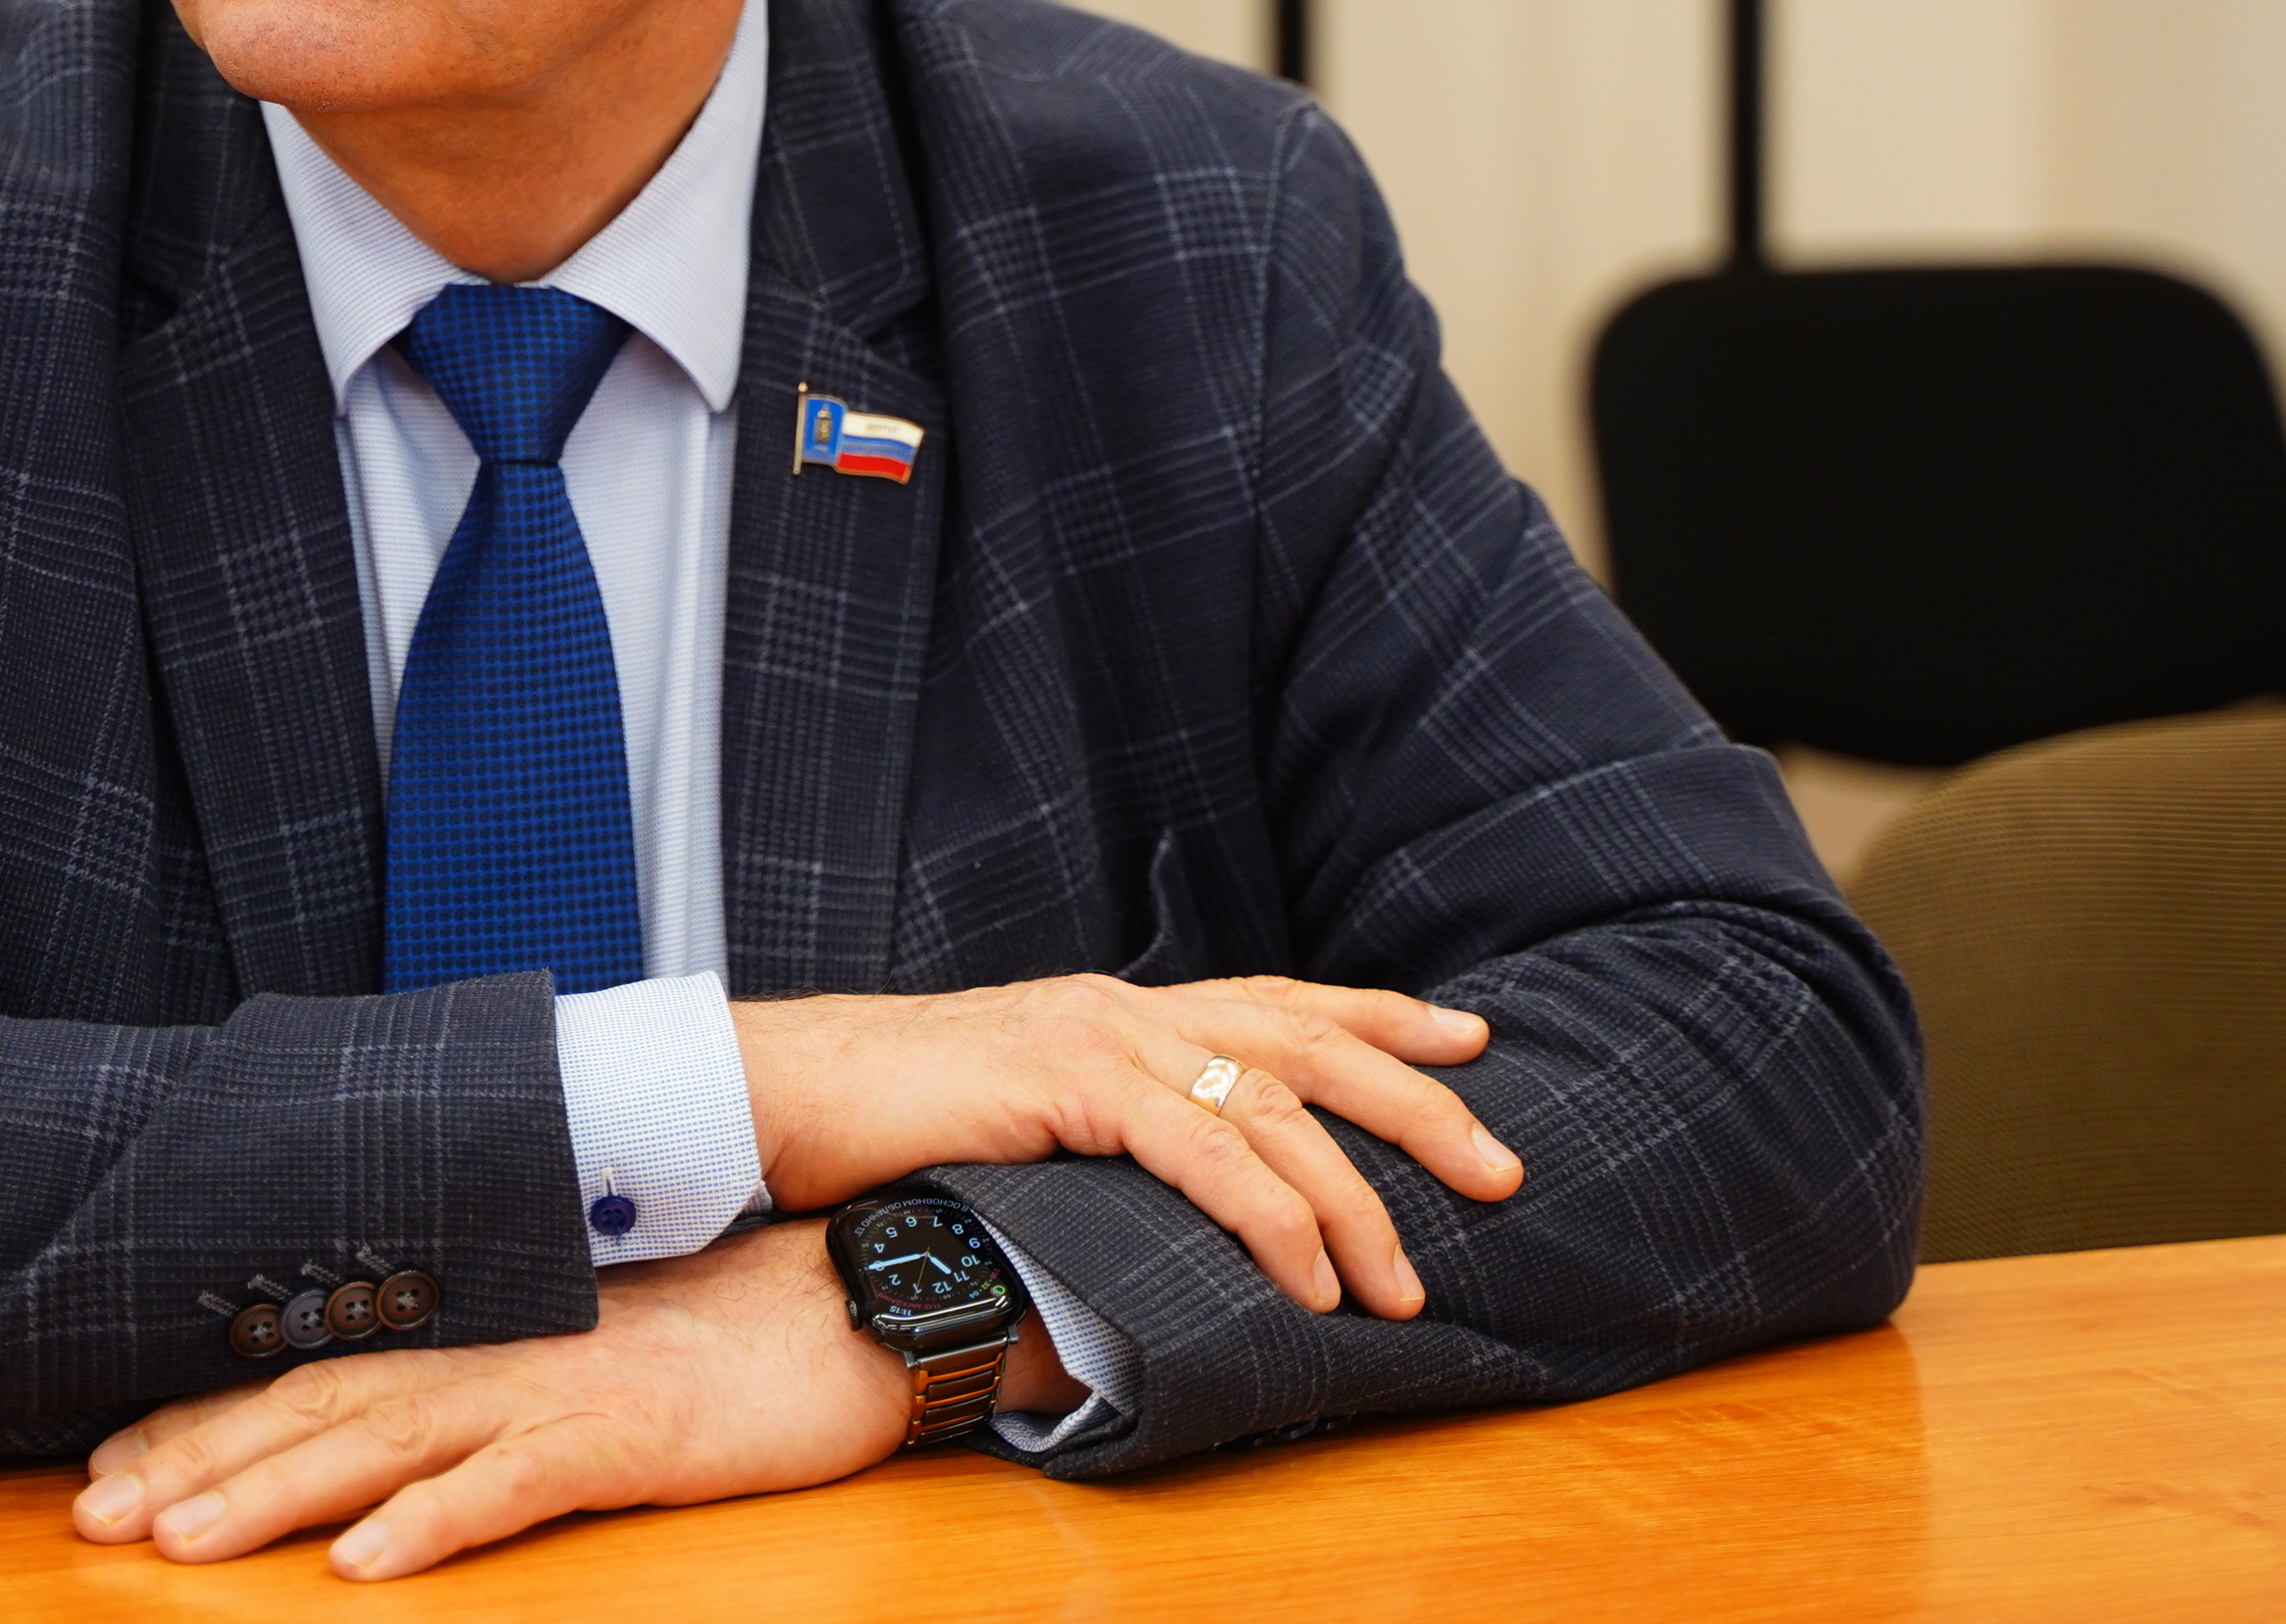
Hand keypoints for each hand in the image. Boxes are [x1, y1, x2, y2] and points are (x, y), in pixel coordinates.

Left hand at [70, 1221, 1020, 1581]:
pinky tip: (367, 1566)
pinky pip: (516, 1484)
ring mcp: (565, 1388)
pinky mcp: (630, 1434)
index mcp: (492, 1331)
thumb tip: (403, 1434)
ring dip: (276, 1492)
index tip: (113, 1465)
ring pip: (390, 1438)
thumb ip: (503, 1383)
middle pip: (325, 1401)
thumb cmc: (741, 1338)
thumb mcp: (599, 1358)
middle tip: (93, 1515)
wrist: (869, 1302)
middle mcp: (506, 1348)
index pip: (322, 1369)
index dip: (210, 1418)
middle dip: (199, 1460)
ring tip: (180, 1543)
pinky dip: (436, 1523)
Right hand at [732, 973, 1520, 1317]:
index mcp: (1122, 1010)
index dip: (1383, 1018)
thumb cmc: (886, 1121)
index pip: (1280, 1002)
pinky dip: (1272, 1219)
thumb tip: (1158, 1189)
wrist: (782, 1090)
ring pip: (1277, 1106)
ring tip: (1405, 1282)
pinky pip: (1206, 1152)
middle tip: (1503, 1165)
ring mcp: (1102, 1037)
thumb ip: (1096, 1130)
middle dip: (1420, 1105)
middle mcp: (1128, 1006)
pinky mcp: (1071, 1083)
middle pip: (1310, 1042)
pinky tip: (1307, 1279)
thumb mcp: (1018, 1116)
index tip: (1471, 1040)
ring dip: (1357, 1202)